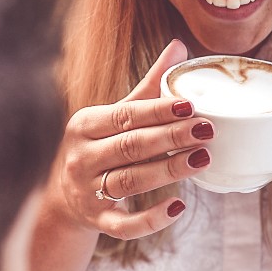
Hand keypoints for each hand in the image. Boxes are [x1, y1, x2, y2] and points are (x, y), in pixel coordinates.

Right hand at [50, 40, 215, 240]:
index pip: (125, 115)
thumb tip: (180, 46)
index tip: (191, 106)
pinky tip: (179, 206)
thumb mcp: (114, 116)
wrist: (64, 196)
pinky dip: (152, 218)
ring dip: (168, 171)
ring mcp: (87, 191)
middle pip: (130, 146)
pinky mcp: (97, 221)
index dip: (158, 111)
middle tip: (207, 130)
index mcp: (85, 125)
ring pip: (131, 181)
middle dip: (170, 138)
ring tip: (202, 159)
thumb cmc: (99, 147)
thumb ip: (148, 87)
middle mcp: (82, 157)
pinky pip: (125, 225)